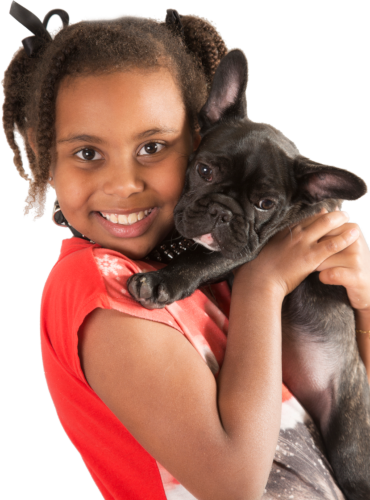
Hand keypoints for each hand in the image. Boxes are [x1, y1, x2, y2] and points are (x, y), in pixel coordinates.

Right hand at [236, 210, 358, 297]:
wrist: (257, 281)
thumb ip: (267, 243)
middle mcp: (293, 233)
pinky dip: (344, 238)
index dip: (316, 214)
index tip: (324, 211)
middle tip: (341, 213)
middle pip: (317, 217)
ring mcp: (303, 243)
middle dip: (331, 214)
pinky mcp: (310, 257)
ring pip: (327, 225)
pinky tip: (354, 235)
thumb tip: (266, 245)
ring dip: (341, 221)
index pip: (303, 218)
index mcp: (282, 231)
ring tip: (351, 221)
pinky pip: (332, 244)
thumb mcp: (259, 250)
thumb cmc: (254, 270)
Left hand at [316, 218, 369, 312]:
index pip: (322, 229)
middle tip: (316, 260)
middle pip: (320, 244)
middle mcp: (355, 240)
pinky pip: (329, 274)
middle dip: (313, 254)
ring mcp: (357, 258)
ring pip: (322, 260)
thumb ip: (332, 228)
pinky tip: (326, 278)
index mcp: (351, 229)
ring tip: (326, 270)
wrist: (369, 287)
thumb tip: (323, 209)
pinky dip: (324, 277)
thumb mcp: (343, 242)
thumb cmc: (351, 264)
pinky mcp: (357, 276)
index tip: (315, 248)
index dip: (313, 242)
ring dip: (318, 268)